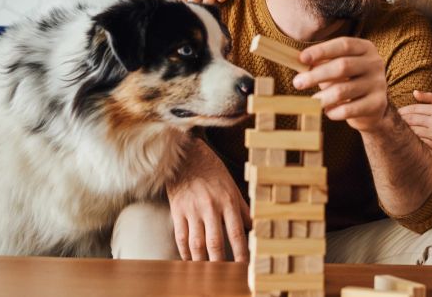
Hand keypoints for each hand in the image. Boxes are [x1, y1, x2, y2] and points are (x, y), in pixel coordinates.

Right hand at [166, 141, 250, 261]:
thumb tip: (254, 226)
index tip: (244, 266)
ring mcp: (192, 210)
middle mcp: (210, 207)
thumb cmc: (212, 171)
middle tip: (223, 276)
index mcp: (227, 201)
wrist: (186, 155)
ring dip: (201, 261)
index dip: (240, 252)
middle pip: (215, 243)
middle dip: (220, 263)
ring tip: (206, 273)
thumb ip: (242, 208)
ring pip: (196, 243)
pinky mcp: (177, 210)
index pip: (236, 233)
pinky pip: (181, 236)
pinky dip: (185, 251)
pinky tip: (190, 260)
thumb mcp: (232, 186)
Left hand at [294, 37, 388, 131]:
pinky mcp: (377, 104)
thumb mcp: (336, 69)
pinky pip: (349, 109)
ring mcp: (378, 84)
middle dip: (316, 75)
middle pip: (343, 66)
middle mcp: (375, 63)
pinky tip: (328, 111)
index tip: (302, 58)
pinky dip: (334, 111)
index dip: (321, 50)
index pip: (343, 45)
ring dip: (322, 96)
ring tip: (312, 101)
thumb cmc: (348, 82)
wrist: (372, 108)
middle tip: (297, 83)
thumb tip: (299, 63)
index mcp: (365, 48)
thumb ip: (322, 63)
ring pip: (343, 90)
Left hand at [398, 90, 431, 175]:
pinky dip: (411, 139)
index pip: (416, 109)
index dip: (403, 110)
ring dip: (404, 129)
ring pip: (413, 131)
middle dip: (401, 119)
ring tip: (397, 127)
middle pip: (412, 119)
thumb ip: (431, 98)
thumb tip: (414, 92)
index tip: (396, 111)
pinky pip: (418, 141)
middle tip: (392, 119)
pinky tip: (406, 137)